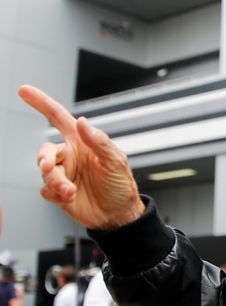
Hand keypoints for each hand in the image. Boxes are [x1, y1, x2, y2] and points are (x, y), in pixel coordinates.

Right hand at [18, 85, 144, 229]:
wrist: (118, 214)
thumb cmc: (120, 185)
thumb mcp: (115, 161)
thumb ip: (99, 141)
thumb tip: (82, 121)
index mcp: (81, 142)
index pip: (58, 118)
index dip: (42, 103)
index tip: (24, 90)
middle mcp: (69, 156)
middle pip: (45, 150)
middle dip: (43, 159)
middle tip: (48, 167)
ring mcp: (63, 174)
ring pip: (44, 172)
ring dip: (55, 181)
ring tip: (70, 190)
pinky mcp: (57, 192)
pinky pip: (45, 190)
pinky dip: (54, 194)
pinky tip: (69, 198)